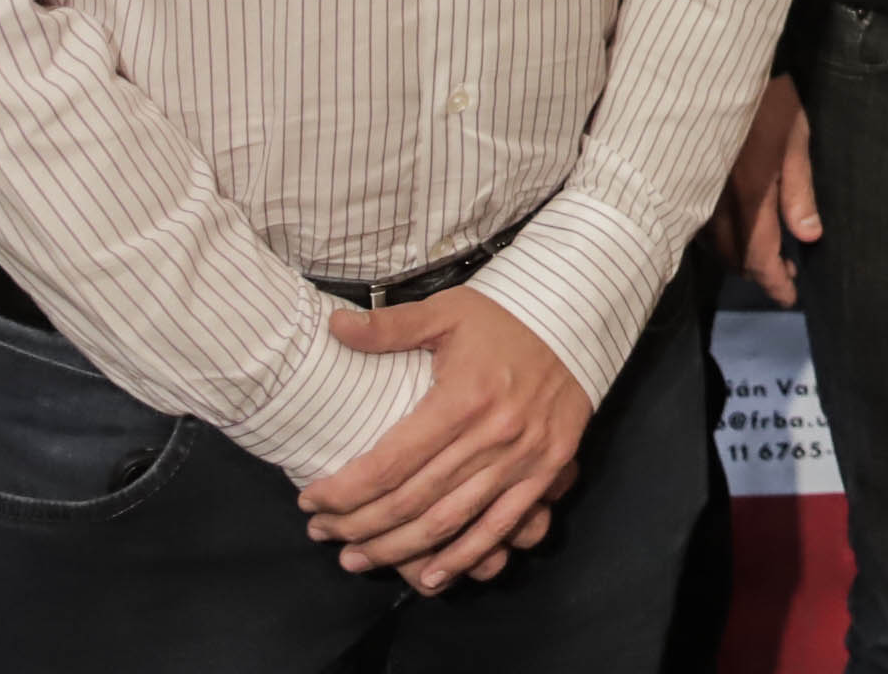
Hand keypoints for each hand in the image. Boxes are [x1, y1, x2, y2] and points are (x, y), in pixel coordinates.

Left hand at [296, 288, 593, 591]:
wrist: (577, 320)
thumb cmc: (504, 318)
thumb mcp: (446, 311)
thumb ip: (389, 326)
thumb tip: (333, 325)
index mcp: (462, 398)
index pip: (389, 463)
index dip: (344, 491)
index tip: (310, 501)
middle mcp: (493, 436)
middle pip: (412, 500)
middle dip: (359, 525)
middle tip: (322, 534)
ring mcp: (523, 459)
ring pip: (449, 522)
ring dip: (398, 550)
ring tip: (356, 559)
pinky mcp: (546, 471)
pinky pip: (500, 527)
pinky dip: (464, 557)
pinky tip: (429, 577)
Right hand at [714, 74, 821, 305]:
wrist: (719, 65)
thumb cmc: (769, 98)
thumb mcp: (795, 140)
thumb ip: (800, 190)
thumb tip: (808, 236)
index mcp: (749, 192)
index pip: (759, 256)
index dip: (775, 283)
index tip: (790, 297)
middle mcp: (715, 199)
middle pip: (733, 257)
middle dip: (759, 272)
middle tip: (785, 272)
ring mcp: (695, 190)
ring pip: (713, 245)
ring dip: (738, 257)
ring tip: (767, 253)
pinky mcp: (684, 179)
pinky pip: (697, 224)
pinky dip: (718, 238)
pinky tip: (736, 230)